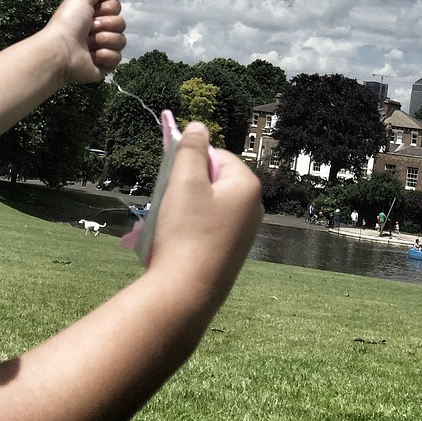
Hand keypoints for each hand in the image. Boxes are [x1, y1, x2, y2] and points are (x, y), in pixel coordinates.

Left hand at [44, 0, 126, 84]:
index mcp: (94, 16)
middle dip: (107, 25)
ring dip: (105, 40)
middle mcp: (99, 32)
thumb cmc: (67, 23)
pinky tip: (92, 56)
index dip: (108, 9)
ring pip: (121, 40)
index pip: (116, 8)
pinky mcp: (104, 66)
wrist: (60, 50)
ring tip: (88, 44)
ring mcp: (102, 49)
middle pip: (121, 24)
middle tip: (90, 29)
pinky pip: (117, 58)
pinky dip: (105, 55)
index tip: (94, 13)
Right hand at [148, 124, 262, 309]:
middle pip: (214, 181)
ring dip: (185, 209)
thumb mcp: (184, 182)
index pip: (218, 156)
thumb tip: (198, 126)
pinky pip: (209, 229)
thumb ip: (190, 149)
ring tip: (168, 226)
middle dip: (187, 187)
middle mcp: (253, 208)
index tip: (172, 179)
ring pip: (209, 206)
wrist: (186, 294)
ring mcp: (244, 234)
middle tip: (168, 203)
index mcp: (248, 186)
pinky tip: (175, 244)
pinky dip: (190, 230)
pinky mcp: (231, 255)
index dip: (191, 163)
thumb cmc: (186, 232)